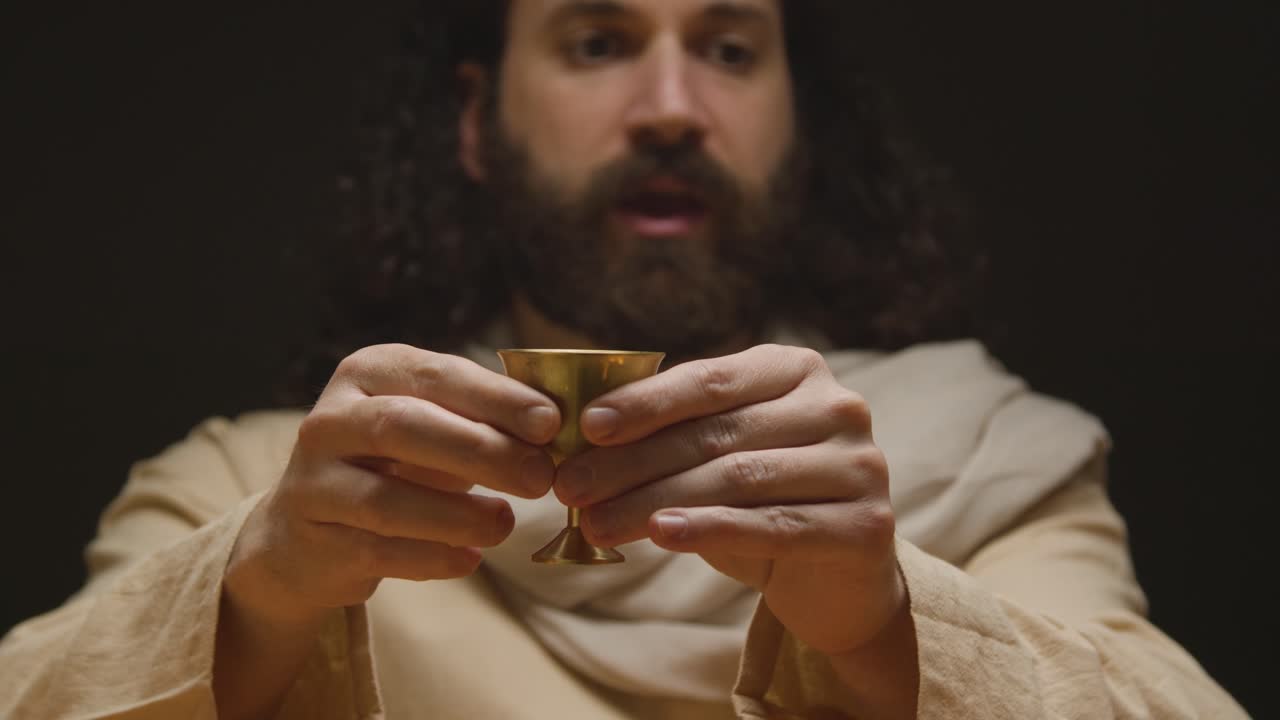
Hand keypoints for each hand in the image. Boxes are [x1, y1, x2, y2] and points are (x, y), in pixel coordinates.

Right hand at [225, 344, 560, 619]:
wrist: (307, 533)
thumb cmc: (394, 464)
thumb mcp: (434, 425)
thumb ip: (484, 418)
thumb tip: (557, 425)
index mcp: (369, 373)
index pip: (437, 375)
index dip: (495, 398)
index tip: (550, 422)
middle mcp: (330, 419)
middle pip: (405, 427)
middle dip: (481, 451)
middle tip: (541, 477)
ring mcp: (313, 481)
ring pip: (384, 499)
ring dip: (456, 514)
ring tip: (506, 524)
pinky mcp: (312, 540)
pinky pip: (376, 551)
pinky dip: (431, 557)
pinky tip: (470, 559)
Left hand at [555, 344, 904, 655]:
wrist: (836, 579)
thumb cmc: (761, 502)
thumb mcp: (719, 455)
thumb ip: (673, 434)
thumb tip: (581, 433)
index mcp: (796, 370)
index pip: (711, 380)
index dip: (645, 403)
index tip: (586, 427)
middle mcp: (837, 406)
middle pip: (717, 434)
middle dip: (632, 462)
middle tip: (571, 488)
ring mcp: (859, 465)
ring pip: (737, 480)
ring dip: (653, 502)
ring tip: (596, 523)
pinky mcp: (866, 526)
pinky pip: (772, 525)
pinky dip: (708, 530)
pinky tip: (659, 535)